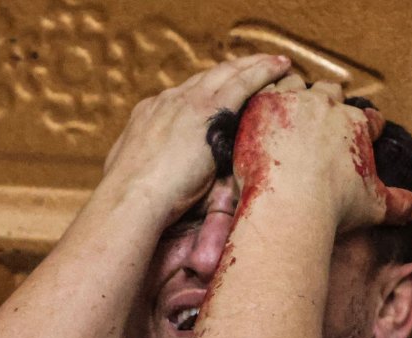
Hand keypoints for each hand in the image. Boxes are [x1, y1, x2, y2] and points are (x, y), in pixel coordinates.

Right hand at [100, 54, 292, 226]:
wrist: (131, 198)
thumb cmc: (131, 201)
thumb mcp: (131, 176)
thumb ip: (148, 167)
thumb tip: (153, 176)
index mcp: (147, 115)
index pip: (182, 96)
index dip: (204, 91)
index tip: (219, 91)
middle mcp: (166, 101)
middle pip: (206, 78)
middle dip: (231, 71)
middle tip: (254, 67)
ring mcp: (186, 102)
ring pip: (226, 73)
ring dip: (252, 66)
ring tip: (275, 63)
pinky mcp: (207, 109)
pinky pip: (242, 82)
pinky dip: (262, 72)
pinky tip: (279, 68)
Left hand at [231, 76, 411, 231]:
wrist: (290, 203)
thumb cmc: (332, 206)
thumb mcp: (374, 206)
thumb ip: (398, 204)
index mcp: (356, 124)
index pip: (367, 118)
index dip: (365, 126)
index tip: (361, 133)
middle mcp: (328, 106)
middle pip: (331, 93)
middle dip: (328, 101)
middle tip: (320, 114)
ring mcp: (295, 102)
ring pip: (296, 85)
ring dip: (294, 93)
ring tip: (287, 105)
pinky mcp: (263, 105)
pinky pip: (264, 89)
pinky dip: (263, 96)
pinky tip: (259, 108)